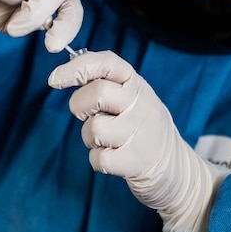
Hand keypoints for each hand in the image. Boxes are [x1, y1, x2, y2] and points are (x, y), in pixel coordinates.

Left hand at [48, 50, 226, 231]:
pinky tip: (114, 158)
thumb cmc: (141, 128)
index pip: (107, 63)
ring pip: (94, 128)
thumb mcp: (132, 98)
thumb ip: (106, 82)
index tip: (55, 79)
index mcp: (137, 85)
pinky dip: (99, 160)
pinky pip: (98, 158)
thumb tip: (66, 71)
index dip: (78, 67)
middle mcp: (142, 104)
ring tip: (108, 141)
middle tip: (90, 116)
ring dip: (90, 138)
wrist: (176, 169)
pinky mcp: (137, 161)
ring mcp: (141, 133)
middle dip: (80, 107)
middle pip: (96, 93)